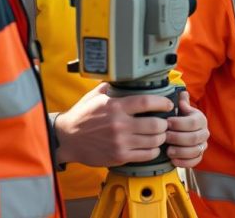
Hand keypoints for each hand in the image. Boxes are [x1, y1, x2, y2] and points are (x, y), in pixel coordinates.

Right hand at [54, 82, 173, 166]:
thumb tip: (123, 77)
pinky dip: (153, 151)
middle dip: (164, 123)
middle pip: (155, 124)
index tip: (167, 103)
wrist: (66, 139)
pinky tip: (151, 146)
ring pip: (153, 141)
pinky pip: (146, 155)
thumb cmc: (81, 117)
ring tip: (159, 134)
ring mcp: (120, 142)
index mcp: (115, 107)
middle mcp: (119, 125)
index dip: (162, 102)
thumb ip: (110, 87)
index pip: (146, 102)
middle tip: (164, 122)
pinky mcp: (119, 156)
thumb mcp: (94, 96)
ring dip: (160, 137)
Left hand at [165, 90, 209, 168]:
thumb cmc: (179, 119)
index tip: (167, 123)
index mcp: (201, 119)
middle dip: (177, 138)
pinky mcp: (199, 157)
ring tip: (167, 150)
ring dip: (180, 151)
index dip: (179, 123)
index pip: (193, 122)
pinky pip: (194, 162)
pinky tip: (173, 160)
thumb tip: (182, 94)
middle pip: (193, 138)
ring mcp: (202, 146)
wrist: (183, 131)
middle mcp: (204, 133)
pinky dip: (183, 162)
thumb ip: (182, 103)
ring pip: (194, 151)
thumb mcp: (180, 109)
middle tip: (164, 137)